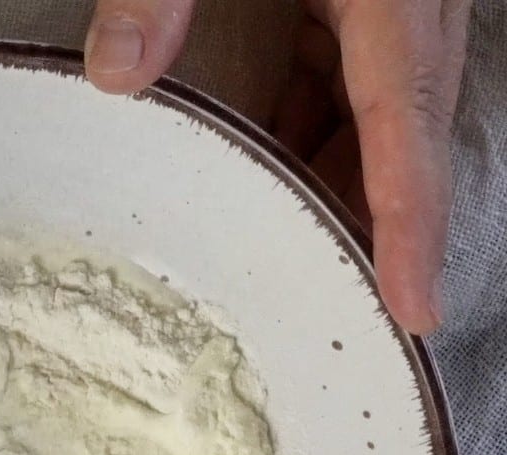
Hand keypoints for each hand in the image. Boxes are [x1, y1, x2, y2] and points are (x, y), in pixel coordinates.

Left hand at [84, 0, 471, 335]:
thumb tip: (112, 74)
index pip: (410, 127)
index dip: (413, 223)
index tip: (414, 307)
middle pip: (408, 134)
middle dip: (382, 222)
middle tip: (351, 307)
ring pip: (384, 111)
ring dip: (344, 180)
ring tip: (303, 252)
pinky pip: (353, 76)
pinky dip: (314, 125)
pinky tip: (269, 160)